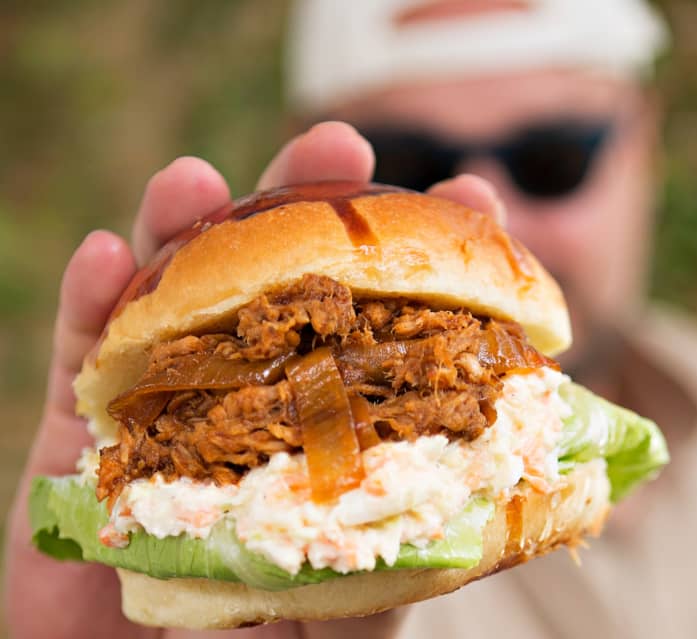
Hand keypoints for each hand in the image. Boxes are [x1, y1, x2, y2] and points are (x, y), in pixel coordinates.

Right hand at [4, 122, 506, 638]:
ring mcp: (169, 409)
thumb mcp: (355, 610)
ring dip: (184, 232)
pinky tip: (103, 259)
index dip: (424, 255)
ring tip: (192, 181)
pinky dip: (91, 306)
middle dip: (303, 208)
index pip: (382, 326)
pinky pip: (83, 359)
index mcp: (322, 429)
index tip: (469, 194)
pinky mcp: (87, 439)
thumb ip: (406, 543)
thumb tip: (487, 483)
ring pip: (176, 299)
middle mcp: (251, 401)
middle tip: (336, 146)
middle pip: (278, 286)